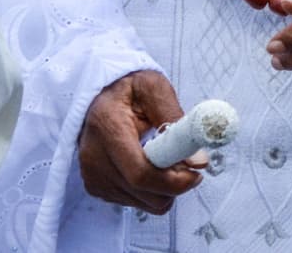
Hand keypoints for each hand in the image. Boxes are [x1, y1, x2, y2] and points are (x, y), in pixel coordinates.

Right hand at [77, 68, 205, 213]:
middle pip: (143, 192)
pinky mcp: (96, 186)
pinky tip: (150, 166)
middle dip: (174, 185)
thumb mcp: (154, 88)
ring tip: (167, 161)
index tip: (196, 171)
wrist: (100, 94)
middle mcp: (94, 156)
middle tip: (188, 164)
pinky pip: (134, 202)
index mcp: (107, 127)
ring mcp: (93, 175)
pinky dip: (150, 191)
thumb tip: (198, 160)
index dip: (174, 180)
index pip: (141, 173)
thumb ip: (176, 120)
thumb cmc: (128, 88)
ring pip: (142, 203)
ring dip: (164, 189)